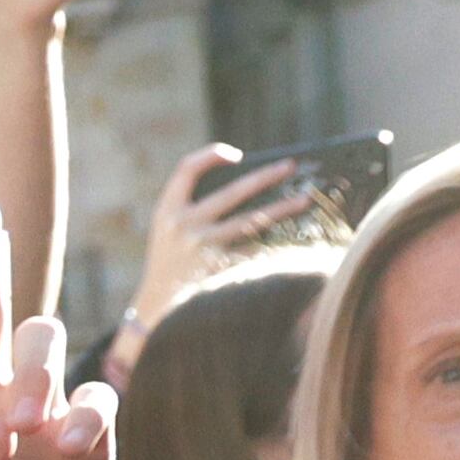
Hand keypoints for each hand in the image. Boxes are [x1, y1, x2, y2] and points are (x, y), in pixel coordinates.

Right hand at [108, 142, 314, 375]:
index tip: (236, 156)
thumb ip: (192, 202)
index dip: (211, 156)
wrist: (155, 304)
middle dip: (265, 177)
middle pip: (232, 192)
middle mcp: (183, 226)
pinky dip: (273, 243)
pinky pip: (253, 251)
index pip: (187, 170)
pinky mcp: (217, 270)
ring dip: (281, 209)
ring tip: (305, 200)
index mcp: (167, 210)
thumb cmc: (169, 257)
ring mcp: (201, 249)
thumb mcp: (166, 226)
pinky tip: (293, 236)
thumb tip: (247, 181)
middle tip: (290, 166)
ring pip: (251, 222)